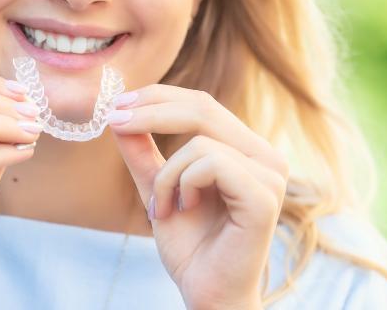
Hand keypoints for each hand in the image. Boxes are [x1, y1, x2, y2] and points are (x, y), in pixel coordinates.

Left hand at [107, 85, 287, 309]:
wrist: (207, 294)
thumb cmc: (190, 246)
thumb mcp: (157, 187)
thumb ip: (142, 152)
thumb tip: (118, 113)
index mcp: (246, 150)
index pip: (202, 104)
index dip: (158, 97)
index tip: (118, 104)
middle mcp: (265, 156)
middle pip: (203, 107)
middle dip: (151, 111)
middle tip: (115, 121)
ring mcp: (270, 175)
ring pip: (200, 140)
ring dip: (166, 174)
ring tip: (162, 207)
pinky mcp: (264, 197)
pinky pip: (210, 163)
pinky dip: (182, 184)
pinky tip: (183, 209)